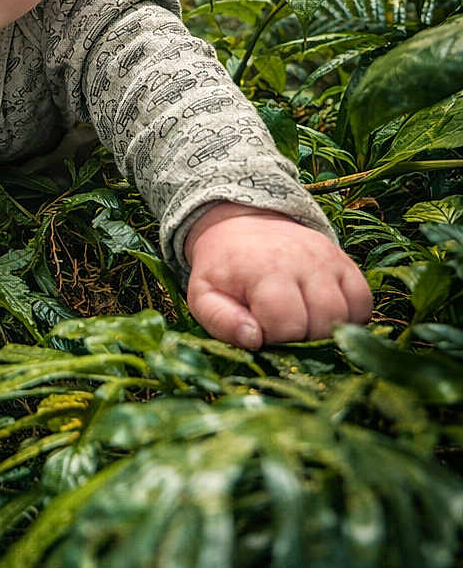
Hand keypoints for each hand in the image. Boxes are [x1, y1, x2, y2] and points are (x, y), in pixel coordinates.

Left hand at [183, 203, 371, 349]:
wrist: (242, 227)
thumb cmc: (223, 270)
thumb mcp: (203, 295)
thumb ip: (221, 321)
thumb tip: (253, 340)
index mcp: (265, 269)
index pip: (287, 325)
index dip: (275, 340)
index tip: (261, 333)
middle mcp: (304, 260)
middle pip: (322, 323)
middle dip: (303, 340)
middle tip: (282, 332)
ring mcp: (329, 258)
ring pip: (346, 315)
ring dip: (327, 333)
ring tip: (301, 326)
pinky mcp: (346, 261)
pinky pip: (364, 302)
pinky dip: (350, 319)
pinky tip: (324, 318)